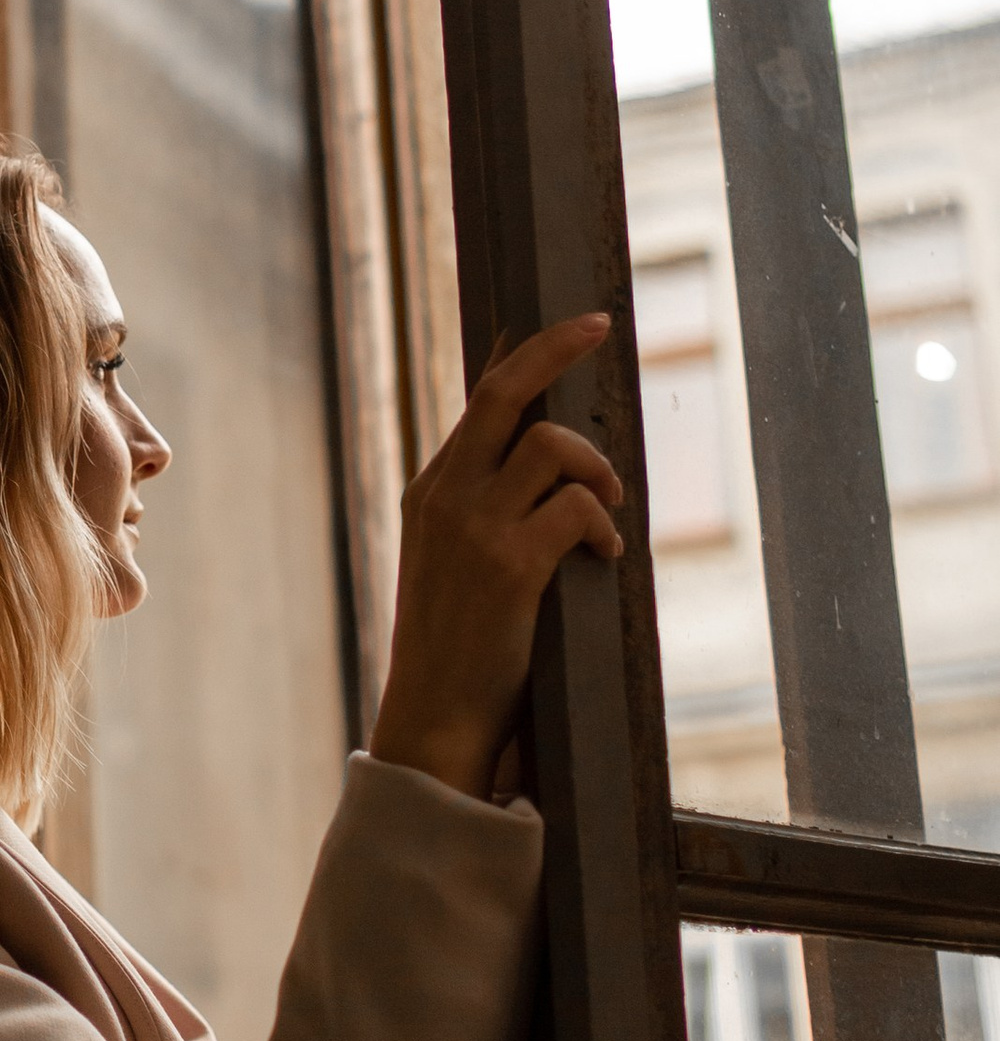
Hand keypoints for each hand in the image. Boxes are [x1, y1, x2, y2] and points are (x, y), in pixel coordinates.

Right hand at [369, 315, 623, 799]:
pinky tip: (604, 556)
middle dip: (556, 347)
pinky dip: (602, 525)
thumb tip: (545, 472)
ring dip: (596, 468)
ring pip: (549, 444)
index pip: (480, 400)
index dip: (522, 355)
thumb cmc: (457, 647)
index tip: (561, 325)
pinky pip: (574, 507)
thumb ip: (484, 512)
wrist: (436, 715)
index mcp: (431, 490)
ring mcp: (473, 526)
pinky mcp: (508, 563)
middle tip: (599, 324)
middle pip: (504, 391)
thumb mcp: (452, 563)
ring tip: (608, 507)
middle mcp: (445, 494)